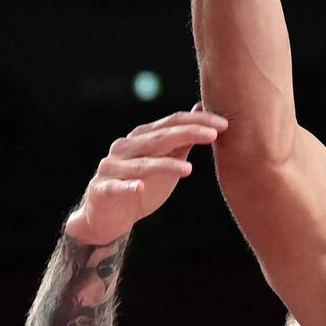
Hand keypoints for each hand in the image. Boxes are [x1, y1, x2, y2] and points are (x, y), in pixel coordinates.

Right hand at [64, 110, 228, 246]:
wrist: (105, 217)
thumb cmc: (140, 185)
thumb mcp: (165, 161)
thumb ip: (181, 140)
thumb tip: (201, 109)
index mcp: (141, 137)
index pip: (171, 123)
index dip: (197, 121)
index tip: (223, 124)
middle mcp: (125, 148)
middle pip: (159, 138)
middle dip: (188, 134)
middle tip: (214, 134)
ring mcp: (112, 168)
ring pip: (142, 164)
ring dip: (166, 165)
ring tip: (187, 169)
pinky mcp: (102, 190)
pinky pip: (116, 188)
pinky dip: (128, 187)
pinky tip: (141, 188)